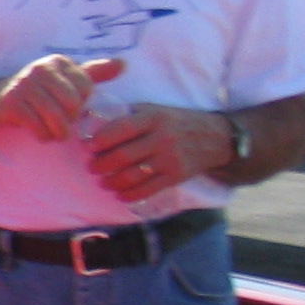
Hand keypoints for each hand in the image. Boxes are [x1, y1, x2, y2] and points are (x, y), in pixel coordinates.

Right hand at [0, 54, 124, 140]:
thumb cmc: (38, 90)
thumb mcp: (65, 78)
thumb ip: (94, 73)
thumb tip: (123, 64)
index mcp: (58, 62)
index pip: (85, 88)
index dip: (81, 103)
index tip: (70, 106)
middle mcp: (40, 69)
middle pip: (72, 103)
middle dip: (71, 119)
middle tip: (63, 123)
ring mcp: (24, 85)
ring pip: (56, 117)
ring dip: (59, 132)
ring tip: (57, 134)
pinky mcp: (11, 103)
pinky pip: (38, 127)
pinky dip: (43, 136)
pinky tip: (41, 133)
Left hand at [87, 103, 232, 202]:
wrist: (217, 137)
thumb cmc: (176, 122)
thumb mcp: (156, 110)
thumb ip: (129, 115)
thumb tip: (93, 122)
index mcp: (154, 118)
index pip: (121, 129)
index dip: (101, 140)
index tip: (88, 147)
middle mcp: (162, 138)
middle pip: (123, 156)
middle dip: (101, 164)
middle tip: (91, 168)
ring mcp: (170, 159)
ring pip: (132, 175)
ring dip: (112, 181)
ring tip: (103, 181)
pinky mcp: (176, 176)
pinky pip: (148, 189)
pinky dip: (129, 194)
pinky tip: (119, 194)